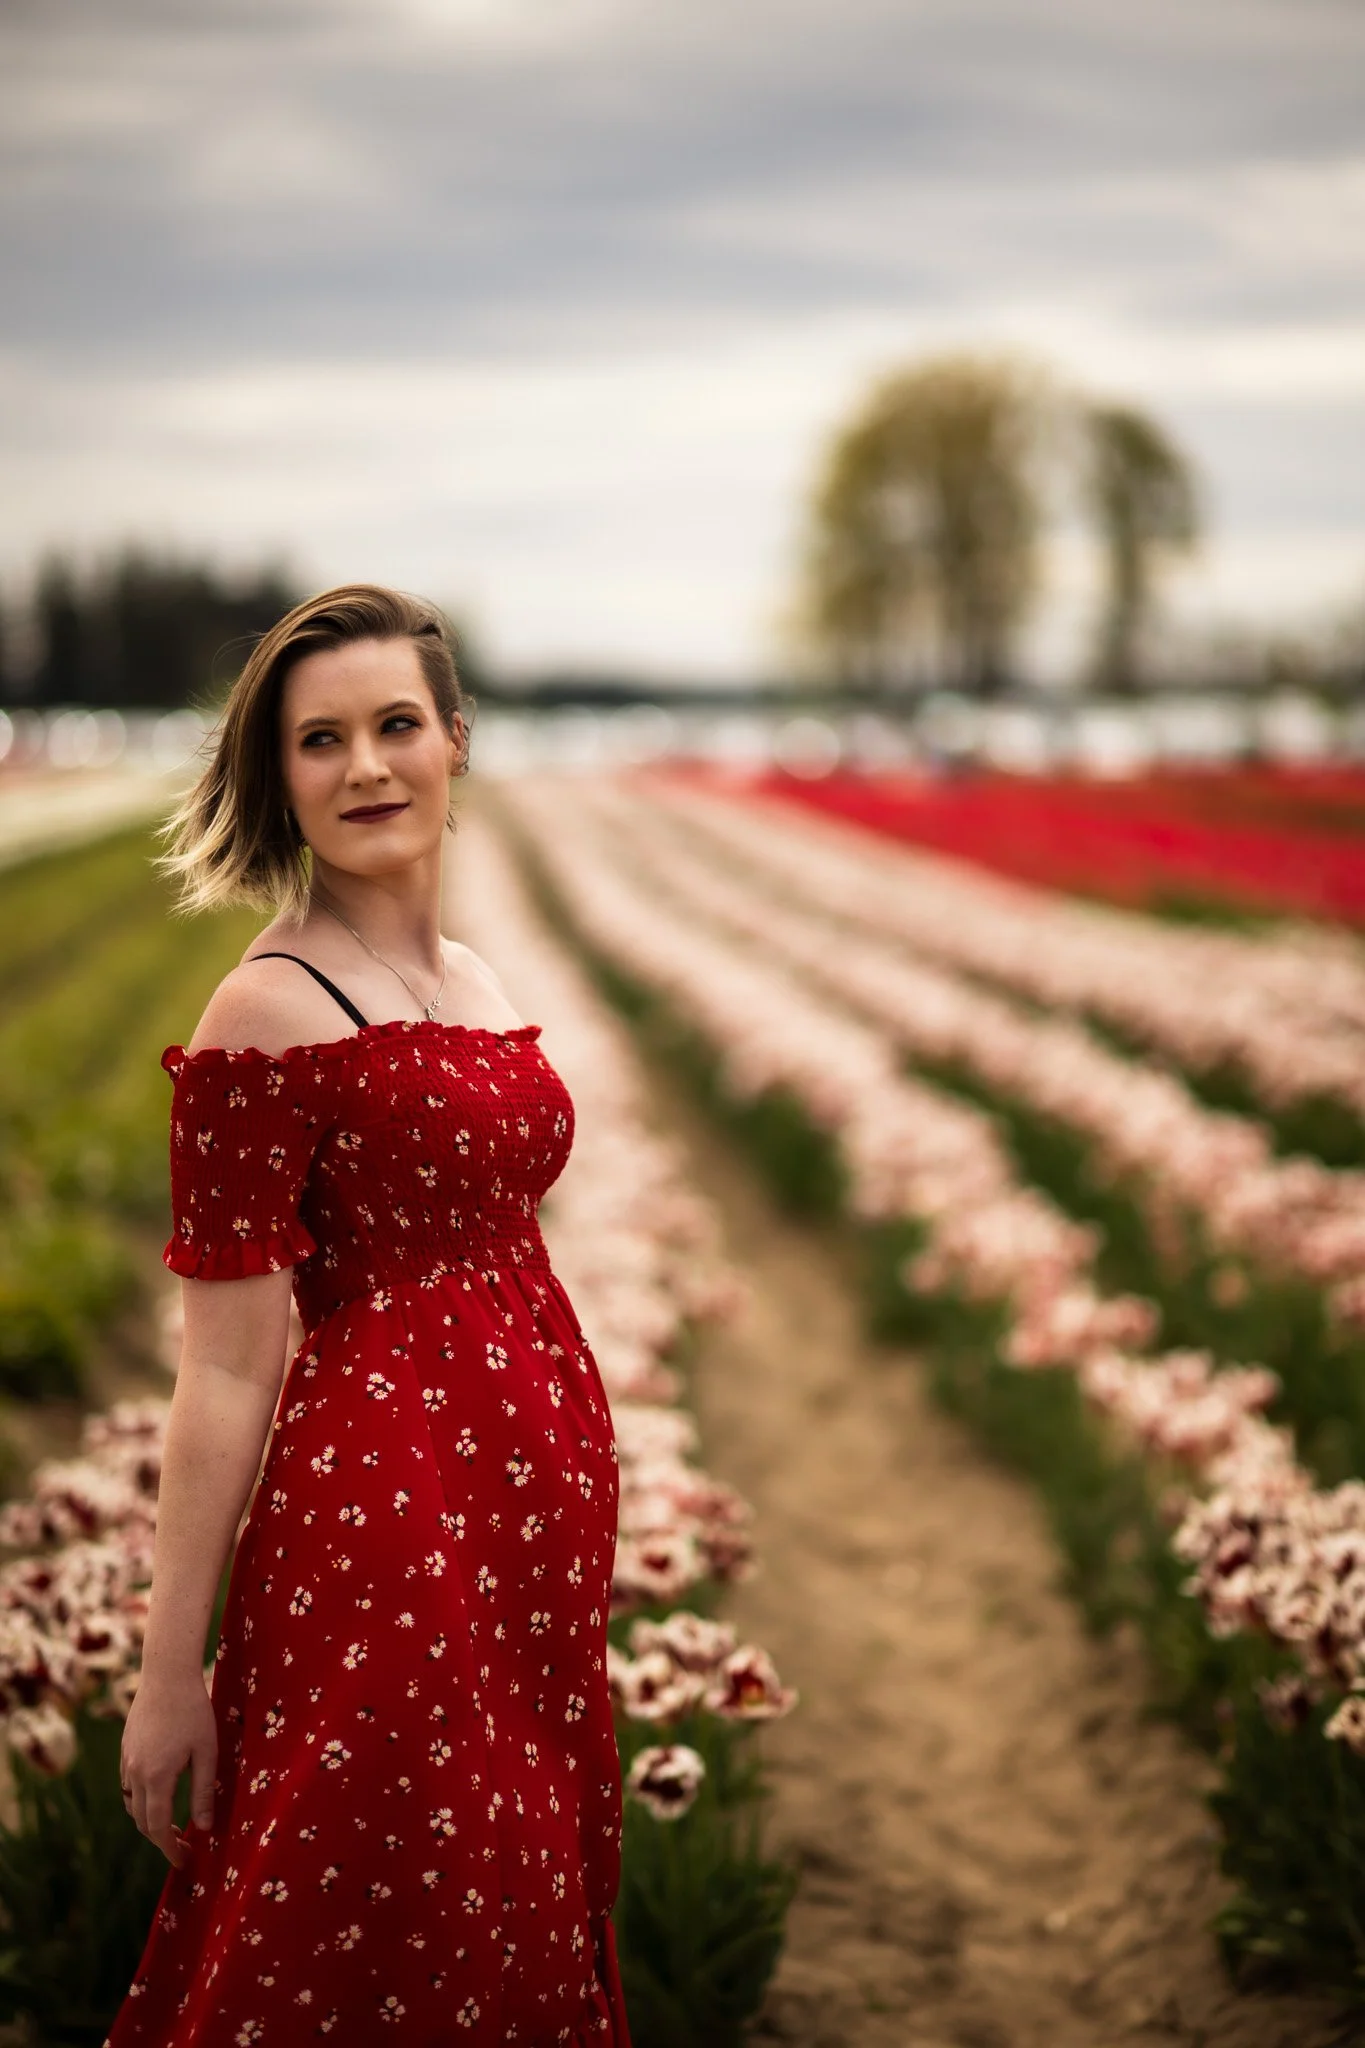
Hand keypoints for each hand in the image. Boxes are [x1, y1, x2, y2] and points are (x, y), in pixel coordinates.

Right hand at [119, 1668, 217, 1866]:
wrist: (167, 1675)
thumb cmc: (194, 1711)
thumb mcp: (207, 1752)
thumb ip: (204, 1792)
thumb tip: (206, 1827)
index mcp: (156, 1777)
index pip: (158, 1827)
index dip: (170, 1849)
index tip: (184, 1861)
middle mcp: (135, 1774)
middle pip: (142, 1821)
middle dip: (161, 1840)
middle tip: (184, 1846)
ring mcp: (126, 1761)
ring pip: (132, 1805)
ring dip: (149, 1821)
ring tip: (173, 1826)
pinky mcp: (125, 1750)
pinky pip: (128, 1787)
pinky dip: (141, 1801)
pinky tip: (159, 1796)